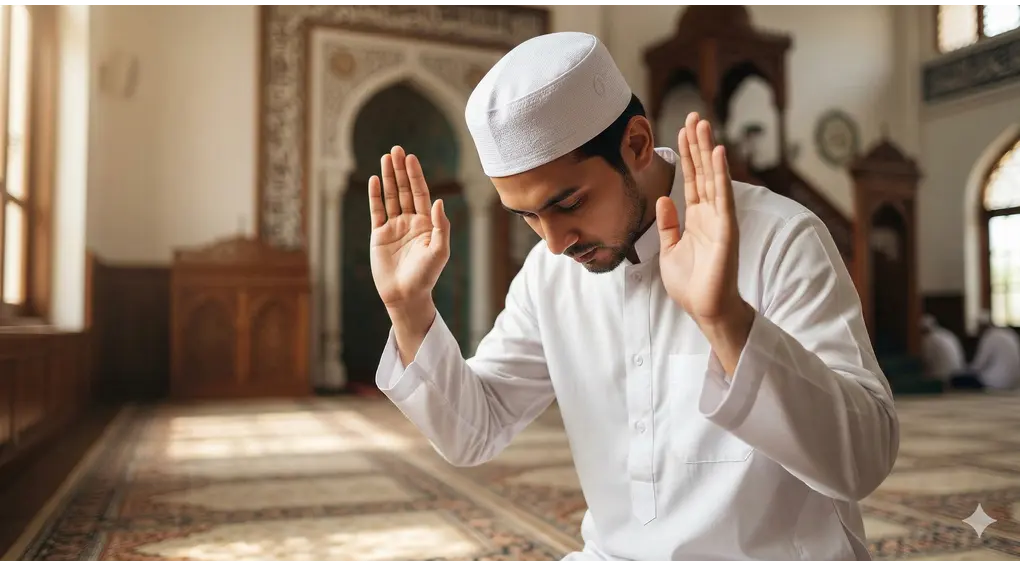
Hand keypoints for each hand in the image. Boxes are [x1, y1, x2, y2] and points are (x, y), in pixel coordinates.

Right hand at [369, 146, 449, 310]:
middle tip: (395, 149)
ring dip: (387, 177)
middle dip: (400, 170)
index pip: (420, 193)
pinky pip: (376, 211)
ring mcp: (394, 227)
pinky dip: (375, 196)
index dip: (415, 175)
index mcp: (426, 223)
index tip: (411, 158)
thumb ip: (441, 226)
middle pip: (404, 190)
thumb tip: (440, 201)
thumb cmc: (426, 275)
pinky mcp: (379, 235)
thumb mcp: (440, 251)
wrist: (405, 295)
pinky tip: (374, 180)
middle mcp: (410, 222)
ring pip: (390, 197)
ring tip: (385, 158)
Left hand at [656, 113, 744, 327]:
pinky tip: (717, 153)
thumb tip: (664, 198)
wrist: (705, 308)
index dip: (687, 155)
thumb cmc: (691, 283)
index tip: (682, 131)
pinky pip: (722, 196)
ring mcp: (720, 219)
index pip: (691, 179)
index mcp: (696, 218)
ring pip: (712, 177)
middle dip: (697, 144)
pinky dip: (720, 174)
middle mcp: (710, 213)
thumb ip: (668, 224)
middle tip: (694, 116)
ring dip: (707, 150)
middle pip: (703, 171)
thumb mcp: (670, 250)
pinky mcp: (726, 228)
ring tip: (703, 125)